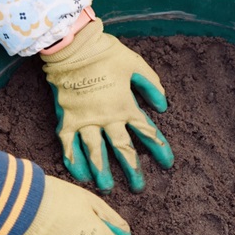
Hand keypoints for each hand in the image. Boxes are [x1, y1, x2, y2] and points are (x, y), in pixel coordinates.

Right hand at [42, 19, 173, 192]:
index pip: (147, 132)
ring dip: (102, 172)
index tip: (168, 164)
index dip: (159, 149)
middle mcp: (107, 118)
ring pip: (96, 153)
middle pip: (123, 149)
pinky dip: (74, 161)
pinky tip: (80, 175)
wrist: (72, 46)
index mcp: (125, 105)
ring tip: (108, 188)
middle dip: (132, 170)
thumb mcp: (136, 64)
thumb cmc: (105, 53)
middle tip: (138, 188)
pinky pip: (69, 146)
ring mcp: (85, 121)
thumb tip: (163, 106)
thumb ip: (151, 85)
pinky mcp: (66, 120)